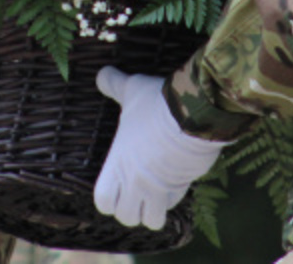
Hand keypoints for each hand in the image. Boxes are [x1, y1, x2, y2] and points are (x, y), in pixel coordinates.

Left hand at [93, 66, 224, 228]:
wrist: (191, 111)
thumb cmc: (156, 103)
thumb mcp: (131, 90)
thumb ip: (114, 84)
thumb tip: (100, 74)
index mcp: (117, 163)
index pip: (103, 201)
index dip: (109, 198)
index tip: (117, 186)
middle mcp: (134, 180)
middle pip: (125, 216)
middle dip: (131, 209)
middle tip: (138, 191)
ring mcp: (158, 187)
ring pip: (150, 220)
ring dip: (153, 210)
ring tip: (155, 192)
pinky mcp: (182, 185)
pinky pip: (173, 205)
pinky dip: (172, 199)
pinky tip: (174, 181)